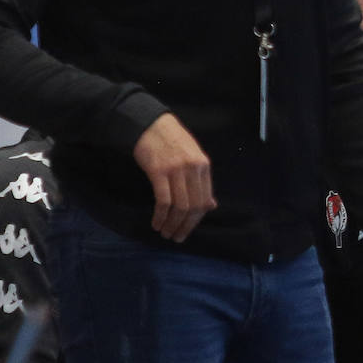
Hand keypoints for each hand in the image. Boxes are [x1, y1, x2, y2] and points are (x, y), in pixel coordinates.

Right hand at [133, 113, 214, 240]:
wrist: (151, 124)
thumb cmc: (172, 142)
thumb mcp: (193, 158)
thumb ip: (202, 182)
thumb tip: (211, 205)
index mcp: (203, 166)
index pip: (205, 199)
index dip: (197, 219)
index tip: (188, 230)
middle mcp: (193, 169)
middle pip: (194, 206)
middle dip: (186, 226)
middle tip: (177, 237)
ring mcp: (176, 170)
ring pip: (180, 206)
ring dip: (172, 224)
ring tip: (165, 233)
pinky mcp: (158, 172)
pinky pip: (163, 201)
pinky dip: (160, 216)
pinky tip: (156, 223)